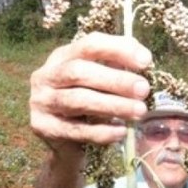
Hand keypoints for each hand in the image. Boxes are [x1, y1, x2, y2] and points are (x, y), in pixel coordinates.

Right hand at [29, 32, 151, 150]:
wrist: (61, 142)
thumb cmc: (86, 106)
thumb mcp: (98, 82)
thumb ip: (116, 67)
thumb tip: (143, 59)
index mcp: (62, 57)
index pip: (89, 45)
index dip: (118, 50)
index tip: (146, 61)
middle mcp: (46, 75)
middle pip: (80, 71)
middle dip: (116, 80)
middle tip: (143, 90)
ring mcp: (41, 102)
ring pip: (78, 100)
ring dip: (113, 105)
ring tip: (139, 111)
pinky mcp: (44, 127)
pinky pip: (76, 130)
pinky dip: (102, 132)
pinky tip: (121, 132)